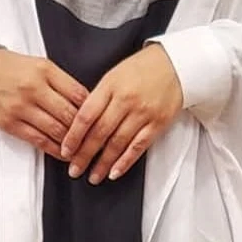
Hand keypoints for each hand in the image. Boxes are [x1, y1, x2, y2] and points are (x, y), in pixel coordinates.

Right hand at [0, 46, 88, 152]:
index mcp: (45, 71)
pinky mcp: (10, 123)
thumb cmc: (10, 68)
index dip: (93, 110)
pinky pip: (39, 140)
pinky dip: (55, 149)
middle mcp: (34, 88)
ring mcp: (21, 107)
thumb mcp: (40, 65)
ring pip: (56, 130)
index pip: (79, 94)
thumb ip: (62, 83)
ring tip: (83, 149)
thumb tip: (85, 105)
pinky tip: (64, 153)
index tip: (101, 120)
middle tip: (98, 140)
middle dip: (86, 130)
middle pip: (70, 114)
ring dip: (73, 143)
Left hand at [59, 44, 183, 183]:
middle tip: (74, 169)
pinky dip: (125, 161)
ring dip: (103, 163)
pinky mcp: (158, 123)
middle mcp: (126, 100)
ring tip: (93, 176)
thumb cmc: (142, 69)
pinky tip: (114, 172)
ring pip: (118, 143)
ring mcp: (143, 113)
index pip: (86, 116)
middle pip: (100, 133)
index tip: (65, 151)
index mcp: (110, 86)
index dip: (74, 136)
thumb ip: (98, 98)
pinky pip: (138, 146)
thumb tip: (79, 125)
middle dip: (84, 155)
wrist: (176, 65)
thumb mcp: (113, 75)